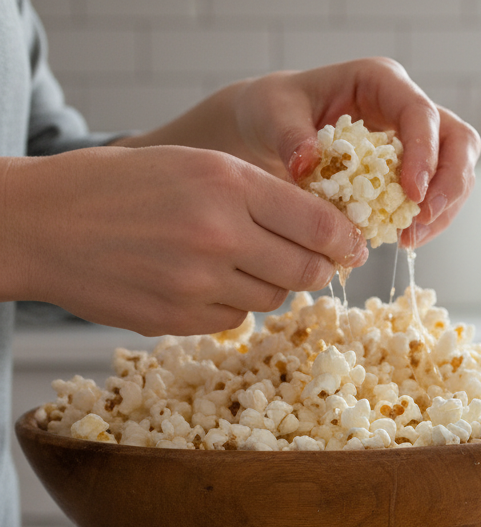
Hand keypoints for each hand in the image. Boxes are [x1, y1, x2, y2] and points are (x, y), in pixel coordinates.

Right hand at [0, 146, 367, 335]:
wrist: (40, 223)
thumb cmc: (120, 186)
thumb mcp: (196, 165)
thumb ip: (261, 194)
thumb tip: (327, 231)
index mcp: (228, 184)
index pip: (321, 224)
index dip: (346, 239)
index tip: (352, 244)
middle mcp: (219, 234)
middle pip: (307, 271)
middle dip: (317, 267)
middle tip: (312, 260)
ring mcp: (197, 282)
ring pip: (274, 299)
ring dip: (270, 285)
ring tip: (236, 261)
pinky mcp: (176, 319)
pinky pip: (234, 320)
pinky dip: (231, 305)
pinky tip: (200, 281)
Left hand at [230, 59, 480, 249]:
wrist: (270, 128)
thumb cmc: (275, 110)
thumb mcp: (273, 113)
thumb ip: (291, 135)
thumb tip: (309, 164)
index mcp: (381, 82)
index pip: (421, 113)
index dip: (424, 153)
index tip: (412, 193)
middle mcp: (407, 107)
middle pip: (459, 141)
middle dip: (450, 183)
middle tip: (423, 218)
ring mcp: (415, 139)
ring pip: (457, 170)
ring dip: (444, 209)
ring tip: (410, 238)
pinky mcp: (413, 169)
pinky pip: (438, 194)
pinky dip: (428, 220)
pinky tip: (403, 237)